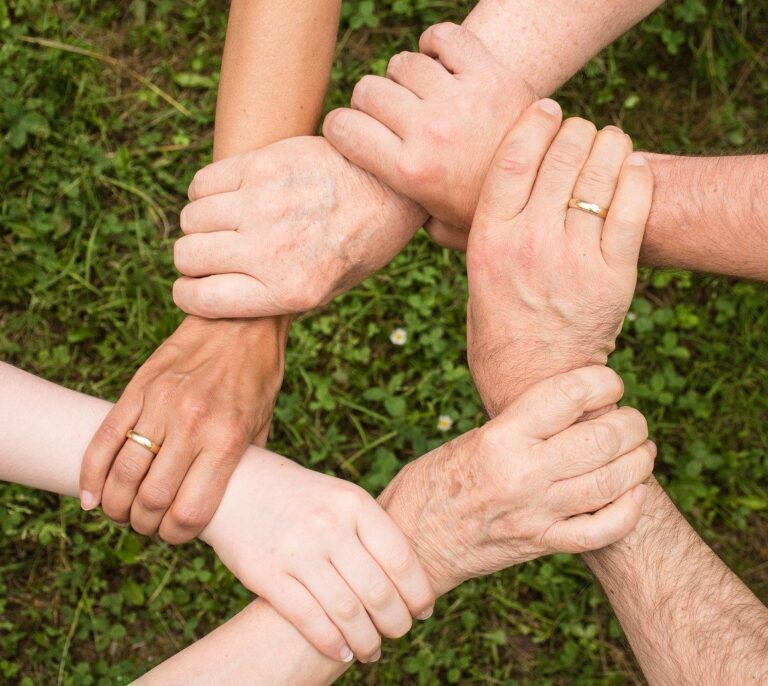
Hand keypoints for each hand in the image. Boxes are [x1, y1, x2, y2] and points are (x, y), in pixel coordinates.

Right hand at [79, 316, 286, 541]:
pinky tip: (92, 495)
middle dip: (144, 525)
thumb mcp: (262, 425)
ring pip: (122, 473)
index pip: (190, 510)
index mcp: (227, 439)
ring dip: (116, 505)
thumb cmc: (257, 377)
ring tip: (122, 512)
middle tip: (147, 525)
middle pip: (151, 499)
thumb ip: (241, 465)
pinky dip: (91, 474)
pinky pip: (104, 438)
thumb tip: (224, 504)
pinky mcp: (138, 388)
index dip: (177, 535)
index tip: (175, 535)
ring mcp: (161, 404)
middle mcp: (192, 424)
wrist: (241, 321)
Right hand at [172, 136, 426, 318]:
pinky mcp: (263, 165)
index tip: (195, 287)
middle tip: (215, 254)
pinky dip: (205, 193)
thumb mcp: (326, 290)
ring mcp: (265, 205)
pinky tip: (230, 196)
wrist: (391, 188)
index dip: (189, 294)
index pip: (199, 299)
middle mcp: (272, 250)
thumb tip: (216, 295)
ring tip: (226, 224)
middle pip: (187, 256)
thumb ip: (272, 297)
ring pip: (191, 219)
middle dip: (193, 260)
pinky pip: (203, 183)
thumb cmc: (358, 244)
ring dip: (200, 225)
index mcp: (289, 291)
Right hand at [200, 449, 434, 663]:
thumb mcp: (339, 497)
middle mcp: (328, 525)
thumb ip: (370, 530)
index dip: (418, 592)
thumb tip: (409, 578)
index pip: (400, 558)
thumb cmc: (299, 496)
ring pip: (347, 612)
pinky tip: (342, 653)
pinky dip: (332, 643)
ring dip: (367, 641)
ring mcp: (296, 550)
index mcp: (353, 503)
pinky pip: (308, 619)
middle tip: (399, 633)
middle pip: (377, 591)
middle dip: (396, 622)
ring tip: (373, 651)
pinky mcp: (266, 574)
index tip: (423, 610)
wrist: (235, 484)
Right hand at [323, 22, 534, 248]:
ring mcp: (460, 100)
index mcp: (410, 172)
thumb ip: (407, 217)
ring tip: (420, 94)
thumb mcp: (442, 228)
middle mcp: (430, 132)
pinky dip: (436, 43)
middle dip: (370, 103)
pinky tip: (440, 62)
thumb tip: (382, 210)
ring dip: (405, 77)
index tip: (351, 132)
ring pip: (403, 63)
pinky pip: (445, 37)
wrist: (550, 188)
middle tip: (390, 116)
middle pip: (368, 90)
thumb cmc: (488, 211)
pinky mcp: (490, 74)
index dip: (340, 127)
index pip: (343, 128)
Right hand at [379, 366, 653, 594]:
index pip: (569, 395)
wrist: (412, 541)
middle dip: (632, 423)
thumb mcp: (472, 439)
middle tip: (633, 420)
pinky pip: (602, 530)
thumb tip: (574, 409)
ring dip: (639, 462)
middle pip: (603, 438)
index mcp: (500, 437)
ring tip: (642, 450)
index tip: (610, 383)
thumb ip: (521, 426)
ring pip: (612, 482)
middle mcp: (522, 473)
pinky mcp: (541, 544)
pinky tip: (634, 494)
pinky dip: (629, 510)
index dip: (603, 381)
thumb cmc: (434, 481)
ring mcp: (536, 512)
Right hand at [465, 101, 652, 414]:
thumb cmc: (498, 328)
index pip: (514, 157)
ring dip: (610, 145)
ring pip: (600, 174)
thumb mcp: (473, 277)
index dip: (535, 121)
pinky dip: (637, 177)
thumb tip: (459, 198)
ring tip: (610, 142)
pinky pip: (633, 207)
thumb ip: (471, 235)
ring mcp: (574, 258)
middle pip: (562, 155)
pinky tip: (633, 167)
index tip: (547, 107)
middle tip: (581, 130)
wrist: (535, 381)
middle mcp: (530, 243)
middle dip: (576, 129)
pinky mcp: (613, 276)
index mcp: (489, 240)